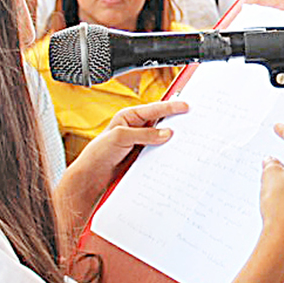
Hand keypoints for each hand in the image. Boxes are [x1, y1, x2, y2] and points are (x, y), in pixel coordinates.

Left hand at [72, 100, 188, 199]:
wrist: (92, 176)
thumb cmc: (99, 152)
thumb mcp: (121, 137)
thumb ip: (145, 134)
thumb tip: (167, 133)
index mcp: (129, 116)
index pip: (154, 109)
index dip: (171, 107)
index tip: (185, 107)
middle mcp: (136, 127)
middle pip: (160, 121)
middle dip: (175, 121)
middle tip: (191, 121)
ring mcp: (141, 142)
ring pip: (161, 137)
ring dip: (172, 139)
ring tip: (186, 138)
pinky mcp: (143, 155)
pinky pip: (159, 151)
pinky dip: (167, 151)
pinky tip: (175, 153)